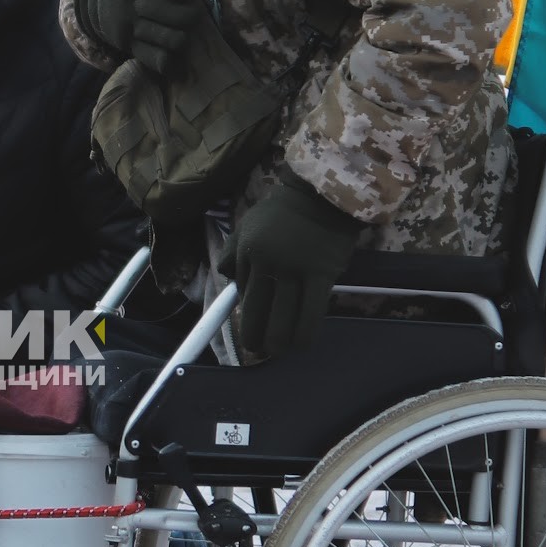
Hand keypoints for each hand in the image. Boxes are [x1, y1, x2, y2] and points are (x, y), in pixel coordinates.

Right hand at [73, 0, 202, 74]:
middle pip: (175, 14)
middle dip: (190, 14)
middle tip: (193, 13)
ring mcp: (127, 24)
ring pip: (169, 38)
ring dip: (182, 36)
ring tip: (183, 30)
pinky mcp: (127, 45)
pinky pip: (155, 59)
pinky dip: (168, 59)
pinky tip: (172, 51)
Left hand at [218, 176, 361, 361]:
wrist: (321, 195)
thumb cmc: (283, 211)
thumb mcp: (249, 224)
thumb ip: (234, 249)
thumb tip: (224, 276)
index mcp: (249, 251)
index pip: (242, 291)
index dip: (246, 312)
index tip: (249, 325)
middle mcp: (268, 263)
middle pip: (258, 310)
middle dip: (255, 336)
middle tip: (257, 350)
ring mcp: (295, 269)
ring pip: (284, 317)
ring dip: (279, 341)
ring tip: (278, 351)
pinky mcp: (321, 274)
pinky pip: (312, 311)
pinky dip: (305, 332)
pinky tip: (302, 343)